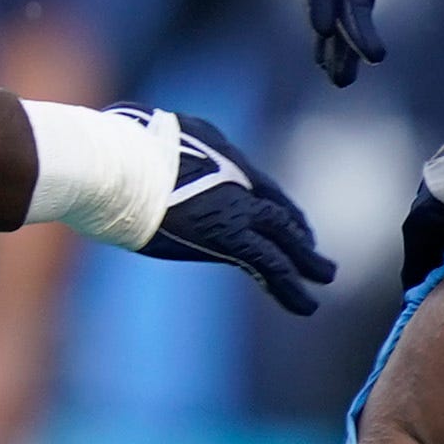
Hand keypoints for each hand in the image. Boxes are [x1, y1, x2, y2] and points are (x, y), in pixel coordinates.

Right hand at [138, 110, 333, 314]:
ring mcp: (235, 206)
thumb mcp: (146, 137)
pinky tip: (307, 306)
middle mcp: (235, 177)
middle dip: (298, 233)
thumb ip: (162, 152)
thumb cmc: (117, 148)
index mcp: (219, 152)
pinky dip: (291, 288)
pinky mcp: (229, 237)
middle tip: (314, 251)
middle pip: (277, 210)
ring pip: (283, 240)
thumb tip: (143, 150)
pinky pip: (271, 266)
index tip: (286, 220)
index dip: (273, 205)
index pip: (257, 184)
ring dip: (306, 262)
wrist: (118, 165)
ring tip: (325, 278)